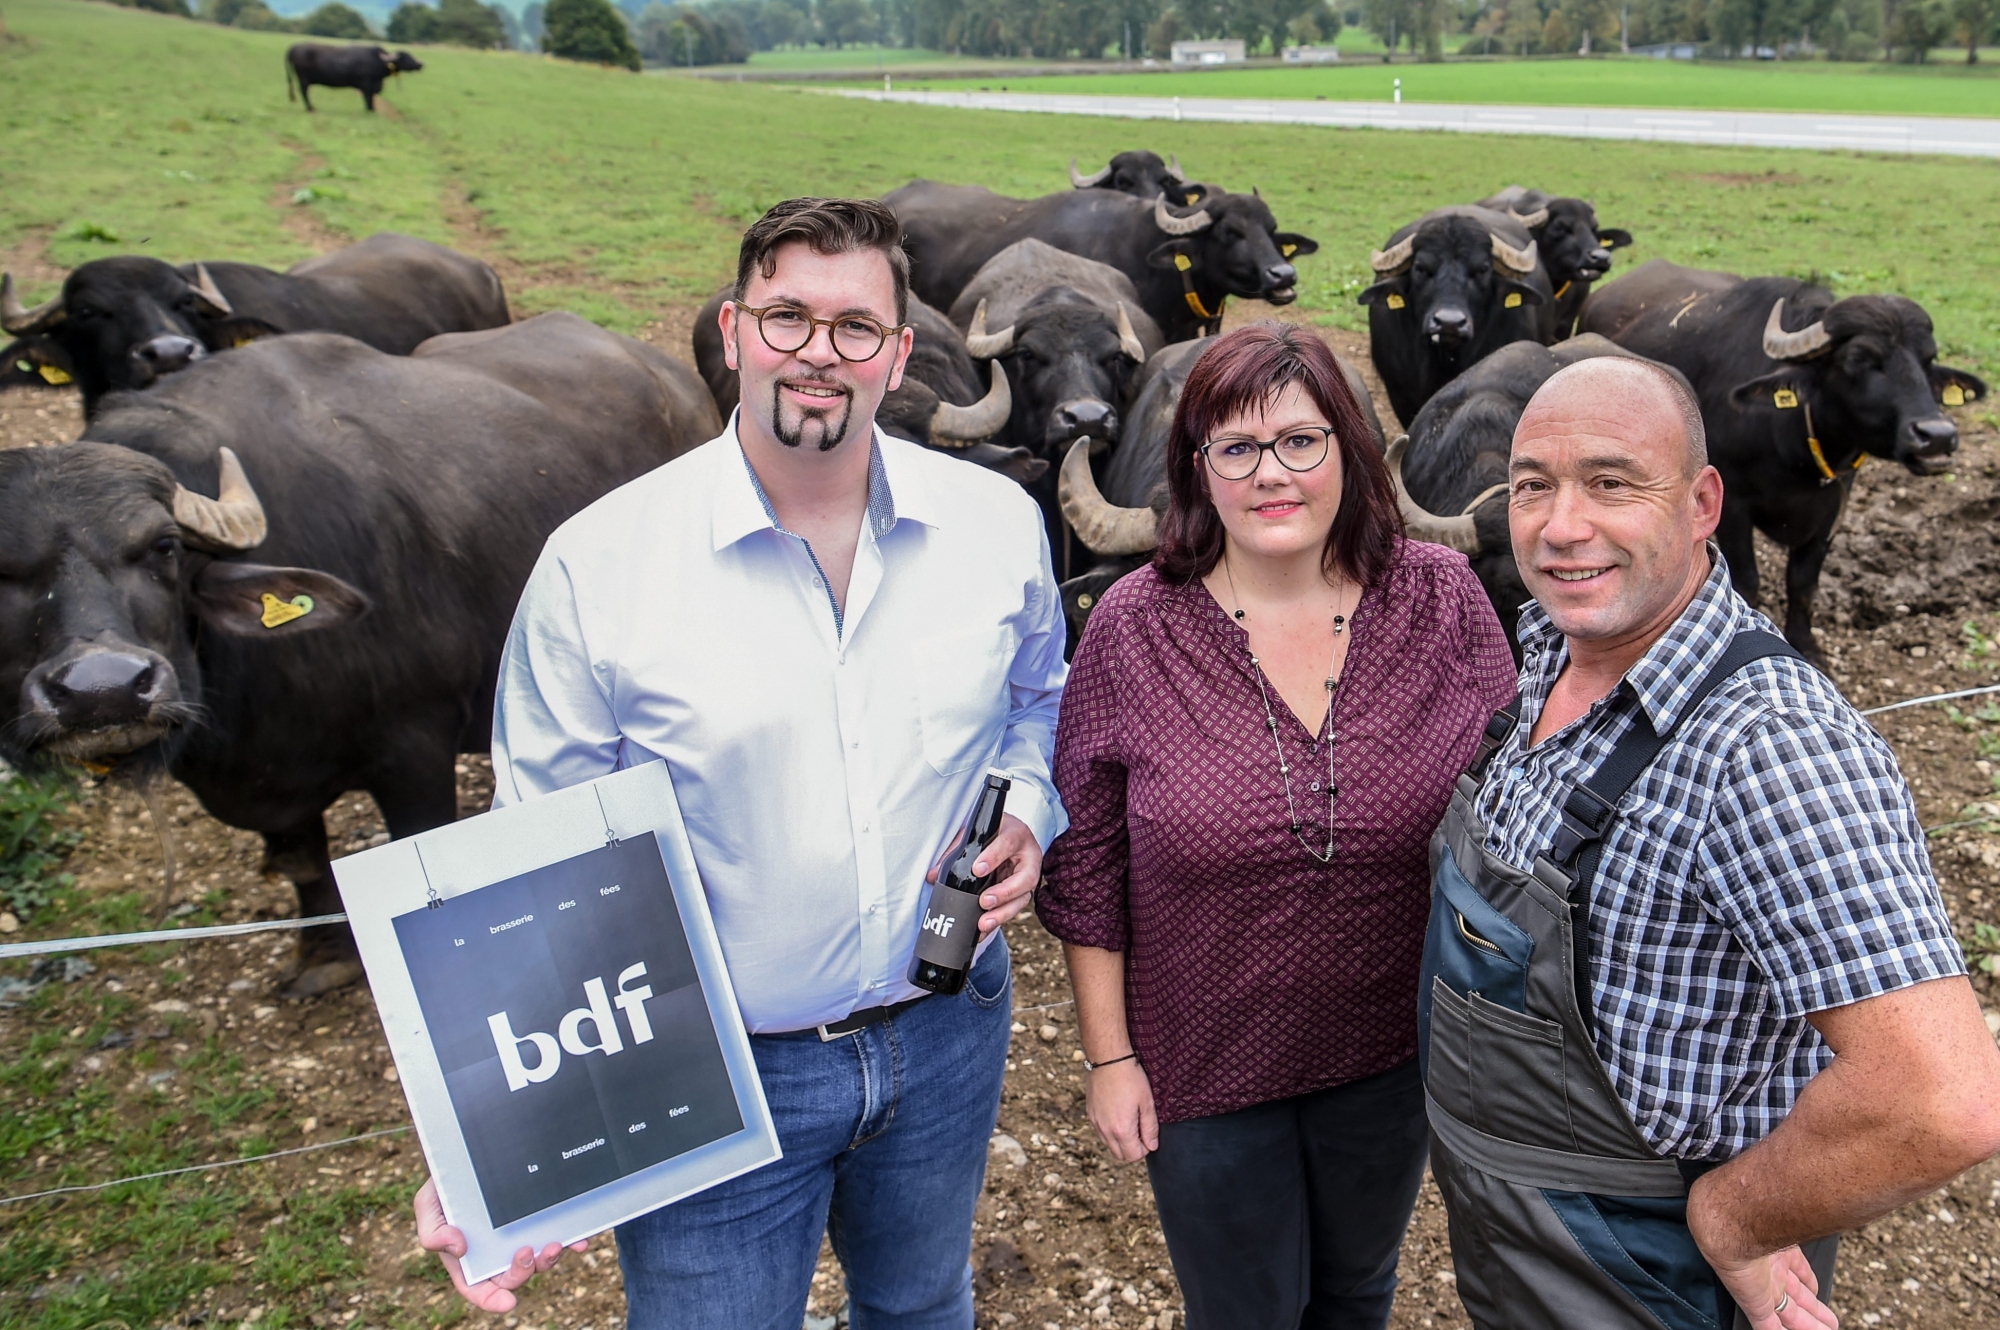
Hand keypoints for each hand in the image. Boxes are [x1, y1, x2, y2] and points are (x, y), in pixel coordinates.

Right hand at [414, 1176, 587, 1312]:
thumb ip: (433, 1233)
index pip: (478, 1289)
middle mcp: (496, 1255)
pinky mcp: (539, 1222)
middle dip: (522, 1273)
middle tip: (526, 1253)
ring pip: (538, 1262)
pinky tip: (579, 1241)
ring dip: (548, 1261)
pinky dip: (570, 1244)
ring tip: (554, 1245)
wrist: (468, 1161)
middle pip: (512, 1278)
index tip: (508, 1303)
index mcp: (468, 1260)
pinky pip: (558, 1238)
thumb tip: (458, 1248)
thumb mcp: (427, 1207)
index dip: (492, 1300)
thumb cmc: (444, 1189)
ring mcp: (519, 1239)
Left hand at [928, 812, 1041, 934]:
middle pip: (1025, 878)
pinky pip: (1013, 910)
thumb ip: (956, 850)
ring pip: (1022, 899)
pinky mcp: (1022, 894)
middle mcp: (1029, 857)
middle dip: (1005, 892)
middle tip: (984, 902)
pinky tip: (983, 931)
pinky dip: (998, 921)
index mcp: (1017, 834)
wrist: (1006, 836)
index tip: (977, 870)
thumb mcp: (975, 833)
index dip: (994, 857)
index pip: (1008, 844)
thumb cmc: (990, 833)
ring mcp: (1028, 878)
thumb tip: (933, 876)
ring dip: (1002, 913)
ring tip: (983, 923)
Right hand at [1085, 1059, 1158, 1162]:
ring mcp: (1096, 1123)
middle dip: (1132, 1149)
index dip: (1145, 1148)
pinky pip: (1101, 1133)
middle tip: (1141, 1130)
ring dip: (1121, 1141)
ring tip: (1130, 1121)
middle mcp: (1105, 1130)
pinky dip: (1110, 1132)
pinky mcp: (1090, 1114)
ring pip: (1109, 1145)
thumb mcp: (1147, 1103)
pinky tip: (1118, 1115)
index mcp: (1122, 1129)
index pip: (1134, 1156)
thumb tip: (1152, 1146)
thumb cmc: (1131, 1078)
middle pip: (1120, 1155)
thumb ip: (1150, 1128)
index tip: (1148, 1134)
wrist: (1108, 1059)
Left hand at [1688, 1175, 1836, 1329]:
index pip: (1797, 1270)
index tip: (1816, 1290)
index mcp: (1778, 1246)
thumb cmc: (1758, 1202)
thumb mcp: (1793, 1208)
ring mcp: (1763, 1285)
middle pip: (1797, 1296)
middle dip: (1813, 1310)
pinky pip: (1765, 1325)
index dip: (1808, 1282)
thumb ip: (1810, 1205)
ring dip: (1806, 1325)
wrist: (1728, 1214)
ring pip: (1790, 1315)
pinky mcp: (1751, 1301)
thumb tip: (1832, 1185)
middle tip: (1828, 1322)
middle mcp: (1771, 1267)